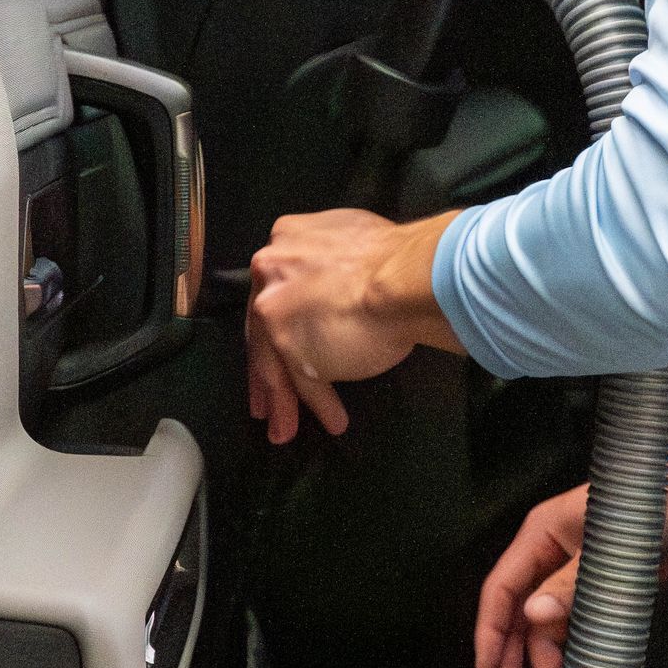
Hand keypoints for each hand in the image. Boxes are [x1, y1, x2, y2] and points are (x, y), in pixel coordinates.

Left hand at [246, 207, 459, 444]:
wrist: (406, 277)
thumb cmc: (395, 259)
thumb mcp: (349, 241)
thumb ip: (326, 265)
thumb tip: (336, 283)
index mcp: (285, 239)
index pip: (275, 287)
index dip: (276, 317)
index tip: (276, 337)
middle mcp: (270, 273)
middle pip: (261, 329)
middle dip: (264, 372)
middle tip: (264, 403)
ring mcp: (276, 310)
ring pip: (274, 360)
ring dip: (284, 400)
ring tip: (287, 428)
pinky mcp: (289, 346)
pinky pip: (302, 380)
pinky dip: (316, 402)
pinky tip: (332, 418)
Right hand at [473, 418, 667, 667]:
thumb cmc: (647, 507)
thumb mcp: (607, 547)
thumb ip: (570, 584)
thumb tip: (532, 616)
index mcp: (539, 537)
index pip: (502, 589)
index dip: (490, 631)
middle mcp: (548, 560)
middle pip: (518, 616)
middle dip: (510, 661)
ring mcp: (572, 579)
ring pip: (546, 630)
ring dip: (544, 667)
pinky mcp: (598, 595)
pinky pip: (575, 632)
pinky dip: (572, 659)